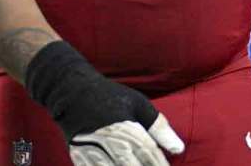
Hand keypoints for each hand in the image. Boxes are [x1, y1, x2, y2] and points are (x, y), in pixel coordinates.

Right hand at [26, 41, 183, 165]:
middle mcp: (108, 140)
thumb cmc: (110, 97)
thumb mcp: (138, 104)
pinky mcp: (78, 157)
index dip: (160, 165)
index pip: (148, 154)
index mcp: (126, 126)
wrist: (71, 91)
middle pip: (130, 165)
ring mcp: (91, 150)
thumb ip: (159, 127)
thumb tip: (179, 149)